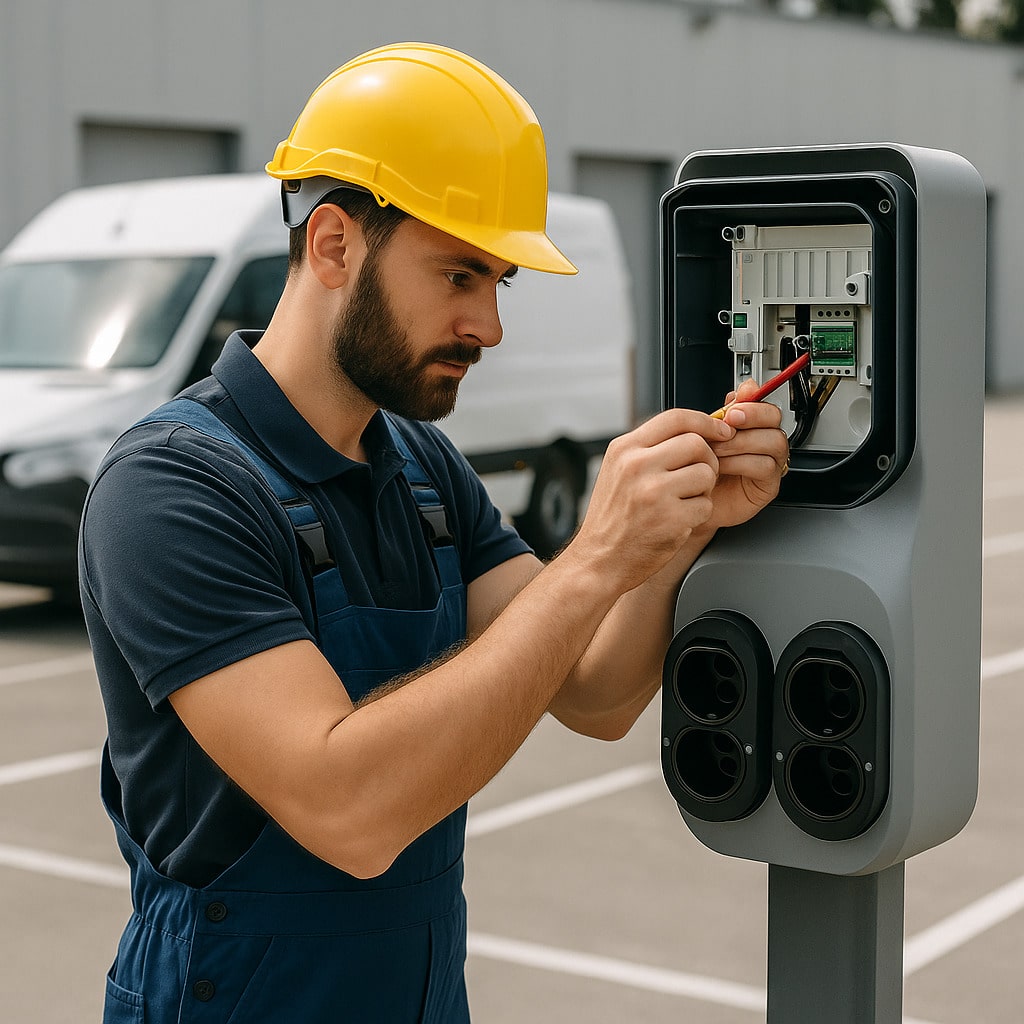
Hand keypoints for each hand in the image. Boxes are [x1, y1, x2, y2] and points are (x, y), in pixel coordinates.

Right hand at [571, 409, 731, 591]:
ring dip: (704, 489)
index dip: (705, 421)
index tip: (720, 430)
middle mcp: (637, 466)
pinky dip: (698, 514)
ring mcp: (654, 492)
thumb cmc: (613, 517)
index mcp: (624, 449)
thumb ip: (650, 448)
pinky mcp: (670, 519)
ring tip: (683, 500)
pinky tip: (678, 520)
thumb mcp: (619, 471)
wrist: (600, 560)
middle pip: (696, 443)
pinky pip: (706, 505)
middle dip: (707, 459)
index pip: (675, 418)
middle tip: (700, 475)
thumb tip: (695, 430)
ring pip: (705, 473)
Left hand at [707, 379, 789, 529]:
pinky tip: (722, 466)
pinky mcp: (769, 484)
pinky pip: (766, 466)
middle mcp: (763, 440)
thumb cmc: (697, 468)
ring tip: (716, 450)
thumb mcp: (705, 435)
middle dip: (752, 416)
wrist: (689, 500)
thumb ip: (723, 413)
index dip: (752, 401)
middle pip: (775, 418)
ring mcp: (770, 461)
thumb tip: (742, 390)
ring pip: (773, 441)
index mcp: (750, 425)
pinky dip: (742, 463)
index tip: (732, 407)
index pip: (763, 402)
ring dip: (741, 442)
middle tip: (728, 423)